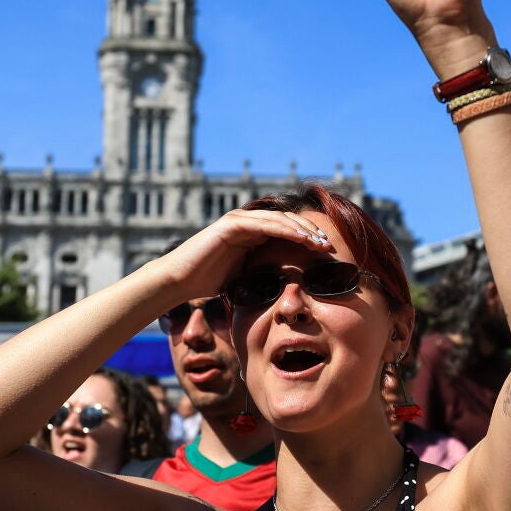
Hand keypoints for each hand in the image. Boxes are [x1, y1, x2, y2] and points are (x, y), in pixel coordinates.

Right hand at [157, 209, 335, 304]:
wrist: (179, 281)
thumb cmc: (208, 282)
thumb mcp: (245, 278)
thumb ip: (263, 275)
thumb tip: (287, 290)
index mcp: (252, 234)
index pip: (287, 231)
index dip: (308, 239)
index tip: (328, 252)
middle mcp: (247, 223)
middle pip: (288, 222)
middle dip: (311, 232)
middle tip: (330, 245)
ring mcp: (240, 221)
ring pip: (280, 220)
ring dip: (303, 229)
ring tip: (321, 241)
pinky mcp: (232, 224)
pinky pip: (266, 224)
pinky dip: (286, 230)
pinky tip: (303, 238)